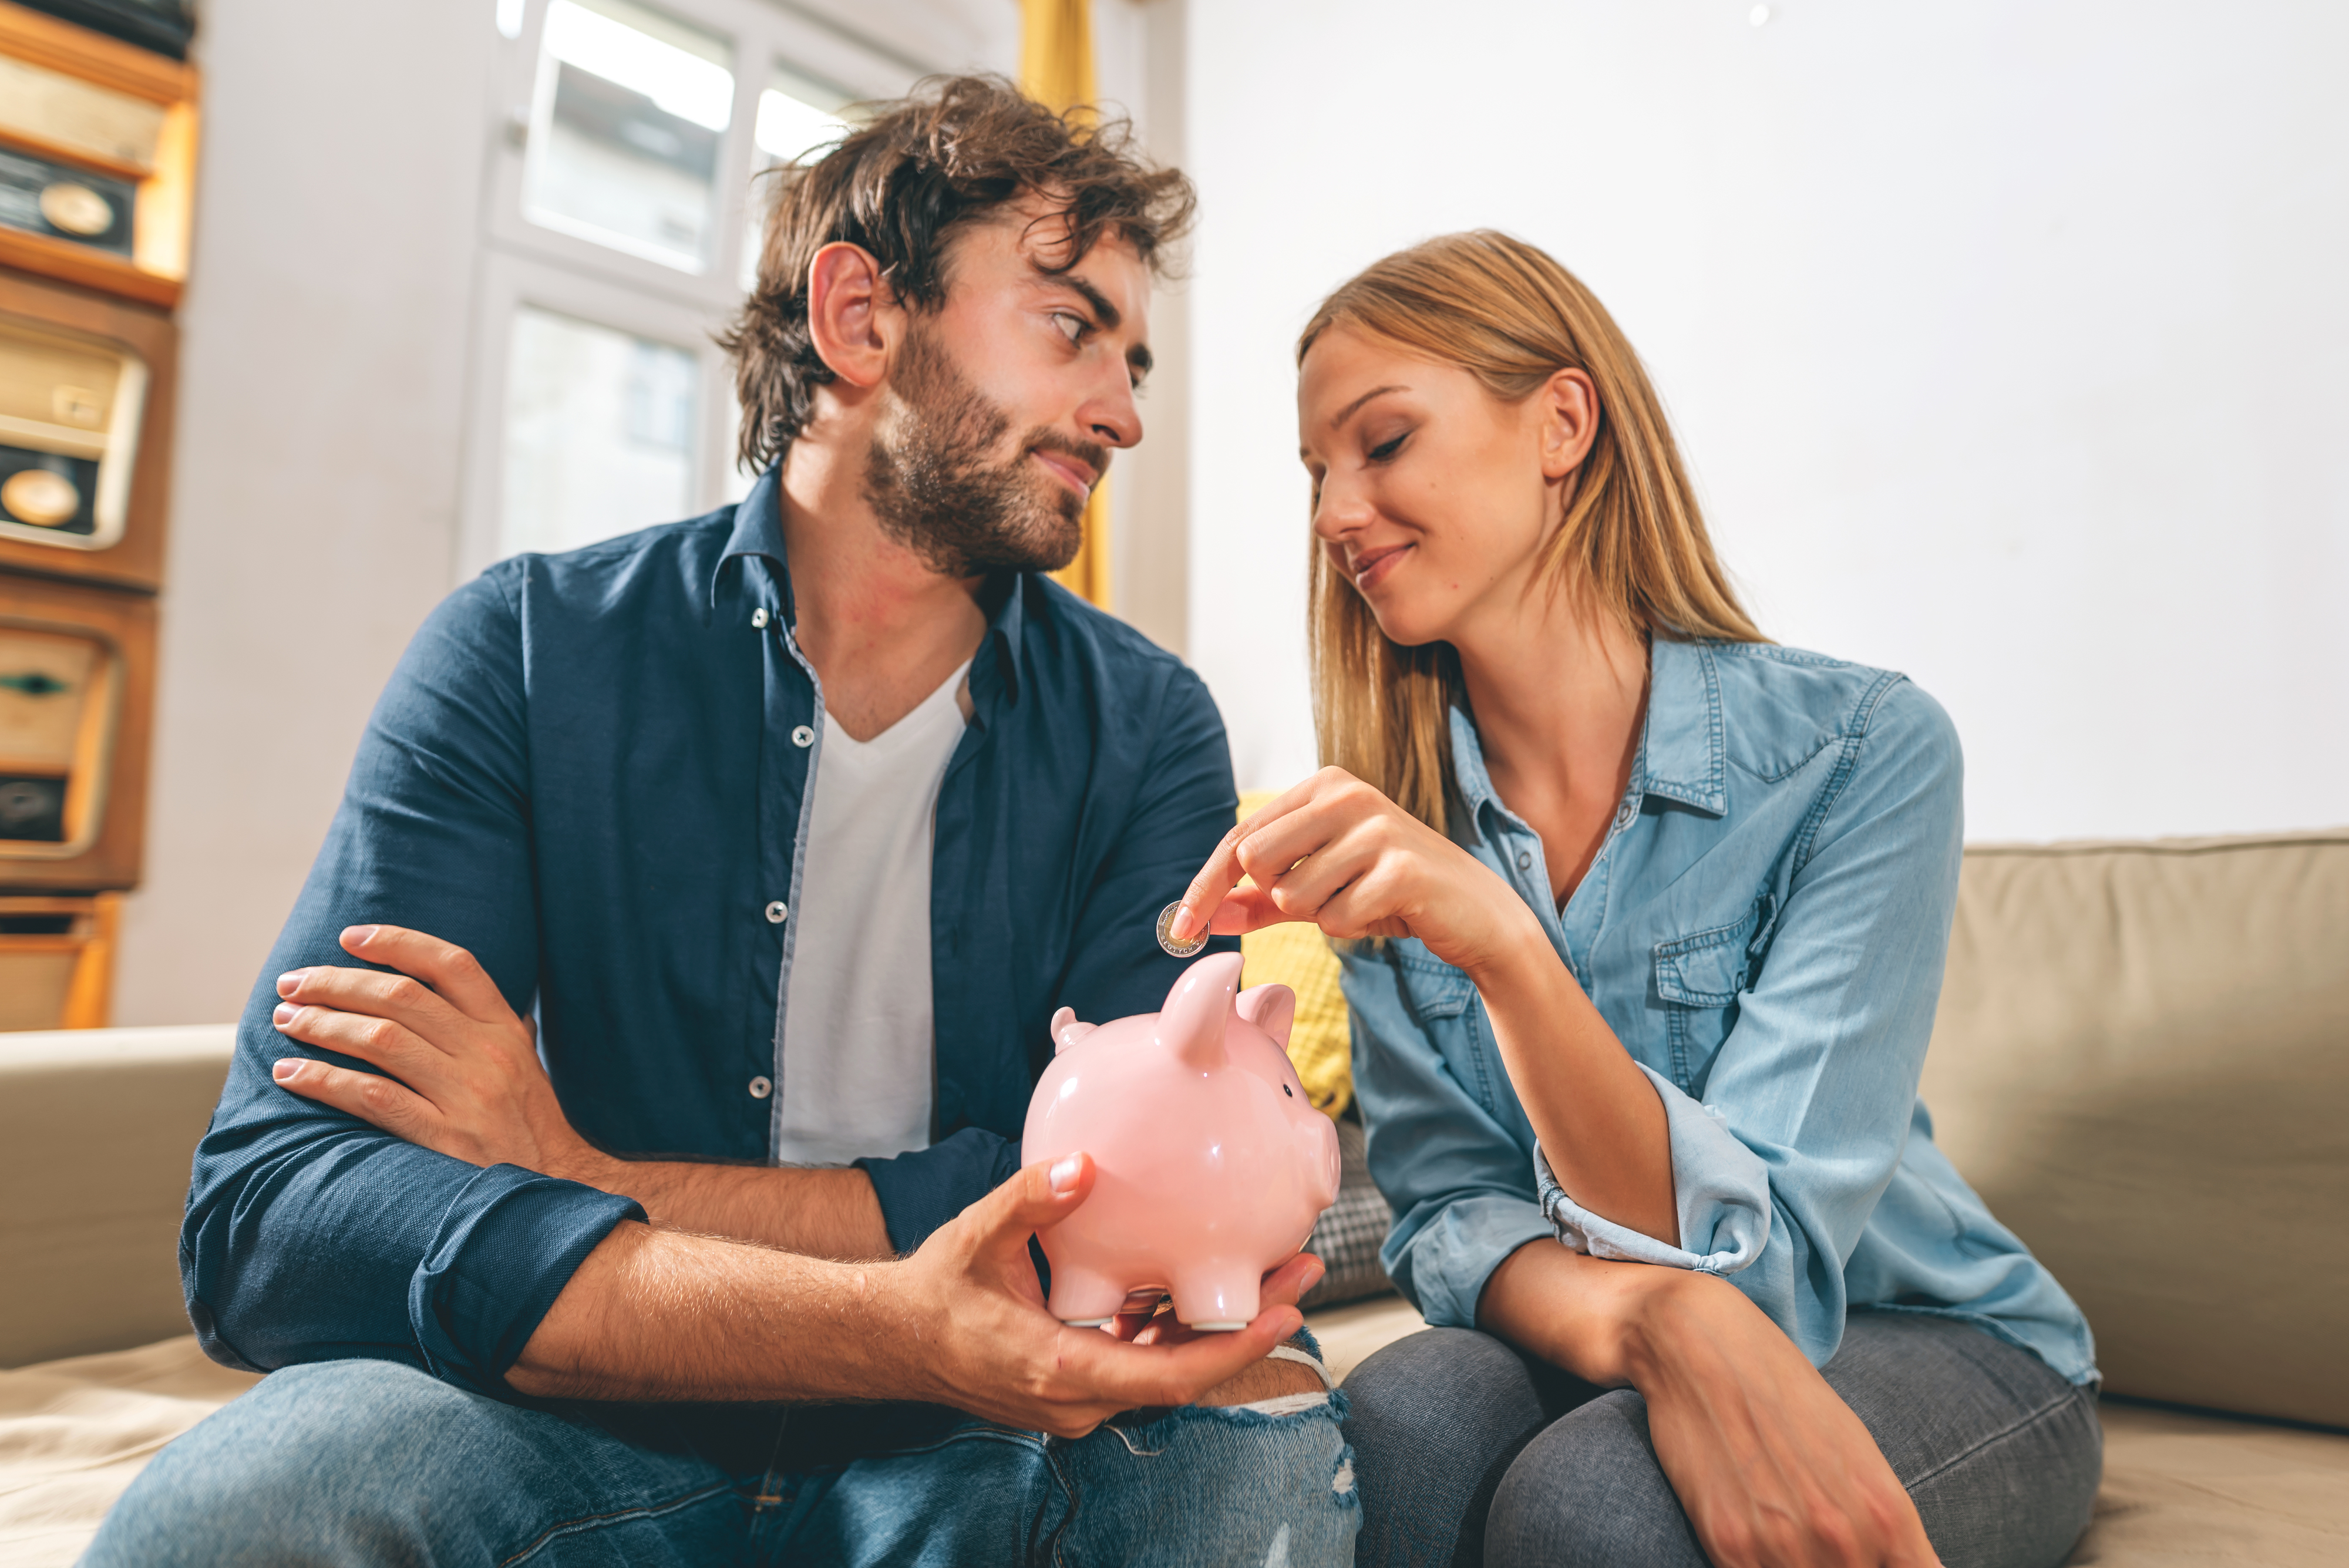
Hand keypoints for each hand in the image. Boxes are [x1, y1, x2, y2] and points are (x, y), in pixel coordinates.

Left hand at [268, 925, 608, 1184]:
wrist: (559, 1190)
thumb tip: (461, 991)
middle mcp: (487, 1054)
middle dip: (337, 983)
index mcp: (506, 1029)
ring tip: (287, 1021)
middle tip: (293, 984)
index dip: (398, 943)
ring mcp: (466, 1095)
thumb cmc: (531, 1127)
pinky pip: (371, 1097)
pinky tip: (291, 1074)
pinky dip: (323, 1080)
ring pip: (380, 1041)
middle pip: (402, 997)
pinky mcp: (443, 1137)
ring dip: (322, 1025)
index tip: (349, 937)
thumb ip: (497, 1026)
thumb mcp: (526, 1065)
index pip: (452, 965)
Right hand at [894, 1152, 1314, 1436]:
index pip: (1169, 1377)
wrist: (895, 1341)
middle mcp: (1080, 1400)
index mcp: (1062, 1371)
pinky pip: (1143, 1363)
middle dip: (1248, 1326)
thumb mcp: (978, 1235)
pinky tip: (1203, 1283)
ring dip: (1220, 1327)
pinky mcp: (1079, 1388)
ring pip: (1168, 1370)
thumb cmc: (935, 1290)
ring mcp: (1081, 1400)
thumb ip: (1029, 1199)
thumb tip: (1083, 1164)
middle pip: (1185, 1373)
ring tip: (1276, 1272)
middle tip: (1303, 1271)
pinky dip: (1177, 1329)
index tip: (1284, 1313)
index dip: (1233, 1349)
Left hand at [1170, 767, 1540, 978]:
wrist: (1474, 912)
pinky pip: (1337, 918)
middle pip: (1255, 860)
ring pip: (1294, 894)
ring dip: (1322, 913)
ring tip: (1363, 899)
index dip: (1205, 887)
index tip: (1179, 930)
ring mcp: (1376, 827)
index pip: (1239, 837)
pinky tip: (1386, 911)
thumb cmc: (1391, 894)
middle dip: (1278, 895)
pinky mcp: (1400, 868)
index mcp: (1323, 785)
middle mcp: (1347, 793)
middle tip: (1325, 895)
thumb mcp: (1318, 890)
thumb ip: (1259, 900)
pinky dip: (1353, 927)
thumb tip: (1203, 918)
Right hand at [1610, 1268, 1939, 1567]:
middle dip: (1836, 1563)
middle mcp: (1845, 1537)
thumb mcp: (1859, 1454)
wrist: (1704, 1346)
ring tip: (1777, 1524)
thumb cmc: (1785, 1393)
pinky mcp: (1730, 1544)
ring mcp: (1785, 1546)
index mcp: (1887, 1514)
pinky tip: (1751, 1534)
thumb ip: (1892, 1528)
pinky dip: (1756, 1565)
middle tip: (1807, 1525)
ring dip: (1793, 1565)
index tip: (1867, 1556)